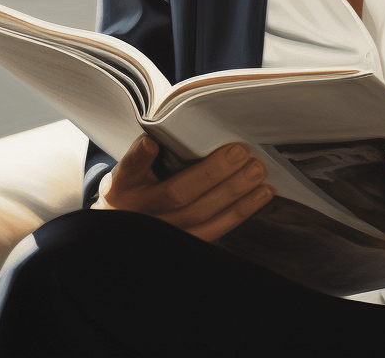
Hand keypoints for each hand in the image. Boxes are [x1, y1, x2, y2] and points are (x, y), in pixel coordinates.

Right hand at [93, 134, 272, 241]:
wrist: (126, 229)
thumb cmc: (133, 191)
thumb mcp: (128, 172)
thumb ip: (143, 156)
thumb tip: (160, 137)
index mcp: (124, 189)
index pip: (130, 170)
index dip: (140, 158)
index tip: (151, 144)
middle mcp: (141, 213)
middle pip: (178, 194)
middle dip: (212, 173)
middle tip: (241, 152)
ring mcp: (164, 234)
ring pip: (202, 216)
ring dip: (235, 193)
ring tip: (257, 172)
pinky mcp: (186, 247)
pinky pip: (215, 232)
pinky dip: (240, 212)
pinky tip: (260, 194)